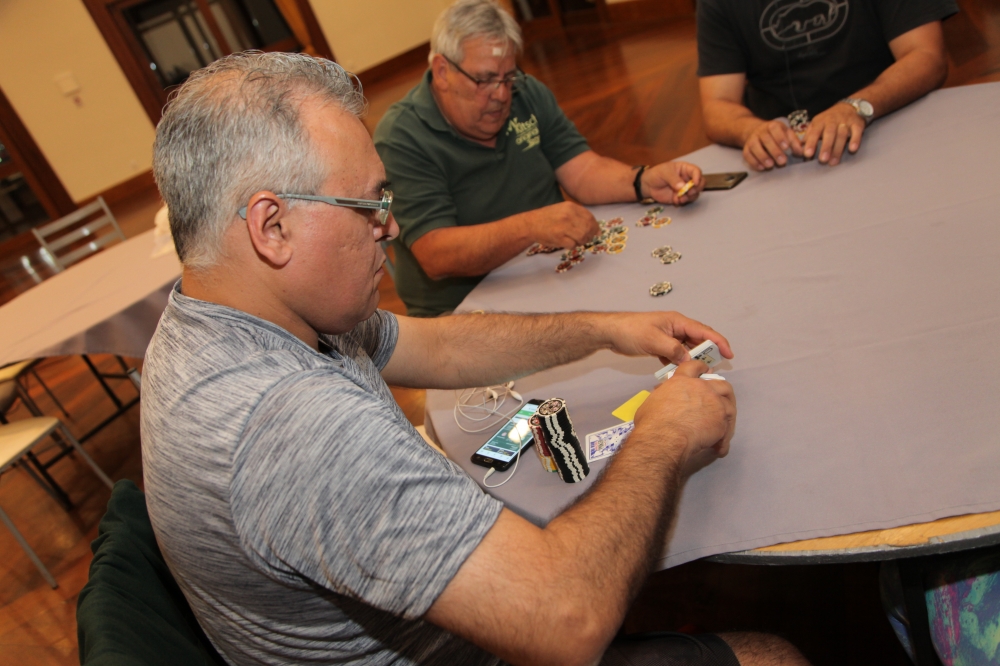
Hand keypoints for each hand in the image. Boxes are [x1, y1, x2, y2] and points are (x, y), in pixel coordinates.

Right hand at [529, 201, 600, 248]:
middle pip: (588, 228)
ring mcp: (563, 226)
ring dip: (581, 241)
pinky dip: (571, 246)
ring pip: (582, 237)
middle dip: (589, 236)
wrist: (530, 224)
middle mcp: (568, 215)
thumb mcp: (563, 210)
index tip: (595, 233)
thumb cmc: (548, 218)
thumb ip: (579, 216)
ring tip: (574, 240)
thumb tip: (597, 230)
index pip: (590, 217)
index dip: (595, 227)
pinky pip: (573, 245)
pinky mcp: (559, 237)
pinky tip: (565, 243)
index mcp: (570, 207)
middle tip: (584, 239)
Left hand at [602, 311, 732, 366]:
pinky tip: (677, 373)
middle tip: (713, 368)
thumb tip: (689, 360)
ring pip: (687, 349)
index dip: (718, 342)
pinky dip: (678, 363)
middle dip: (707, 353)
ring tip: (698, 373)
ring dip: (692, 360)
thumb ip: (674, 350)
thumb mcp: (654, 341)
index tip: (729, 354)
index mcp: (677, 321)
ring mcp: (668, 337)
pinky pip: (675, 355)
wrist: (611, 332)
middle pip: (698, 340)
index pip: (704, 331)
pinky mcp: (661, 345)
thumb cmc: (630, 331)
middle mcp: (676, 328)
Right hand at [633, 360, 736, 476]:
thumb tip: (664, 398)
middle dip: (722, 391)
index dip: (701, 368)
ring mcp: (714, 403)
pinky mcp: (721, 421)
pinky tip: (719, 447)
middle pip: (721, 384)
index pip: (694, 367)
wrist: (665, 437)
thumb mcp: (653, 401)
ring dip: (727, 416)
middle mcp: (702, 388)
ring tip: (724, 428)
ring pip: (729, 405)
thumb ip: (664, 396)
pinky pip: (728, 428)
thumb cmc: (652, 421)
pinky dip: (725, 438)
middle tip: (721, 400)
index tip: (705, 371)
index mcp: (682, 381)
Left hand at [642, 161, 703, 204]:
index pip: (696, 171)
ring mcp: (685, 188)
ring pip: (695, 193)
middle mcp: (687, 178)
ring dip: (689, 197)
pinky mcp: (680, 197)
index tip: (695, 183)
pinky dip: (683, 202)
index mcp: (685, 169)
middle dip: (696, 189)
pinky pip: (686, 200)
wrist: (648, 185)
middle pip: (700, 183)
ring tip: (680, 198)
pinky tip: (676, 201)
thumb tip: (682, 187)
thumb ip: (674, 179)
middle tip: (689, 193)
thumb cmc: (657, 174)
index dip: (698, 177)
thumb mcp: (664, 173)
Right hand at [742, 119, 802, 170]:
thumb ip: (794, 142)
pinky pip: (747, 155)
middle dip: (774, 151)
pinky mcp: (746, 148)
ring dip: (762, 157)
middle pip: (765, 139)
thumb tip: (801, 152)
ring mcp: (752, 139)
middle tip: (782, 161)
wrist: (757, 132)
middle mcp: (760, 131)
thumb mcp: (786, 134)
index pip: (774, 128)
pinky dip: (753, 162)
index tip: (786, 147)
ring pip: (754, 146)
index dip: (780, 137)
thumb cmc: (776, 135)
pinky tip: (762, 168)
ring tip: (771, 165)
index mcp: (772, 125)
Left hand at [802, 103, 865, 165]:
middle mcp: (832, 121)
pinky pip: (856, 132)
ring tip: (833, 162)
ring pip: (842, 135)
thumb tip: (799, 150)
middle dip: (825, 147)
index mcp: (820, 122)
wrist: (849, 107)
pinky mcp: (857, 124)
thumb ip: (809, 136)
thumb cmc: (829, 120)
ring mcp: (845, 122)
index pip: (814, 132)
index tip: (807, 154)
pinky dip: (855, 140)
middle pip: (829, 134)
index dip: (811, 143)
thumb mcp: (817, 124)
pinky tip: (852, 149)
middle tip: (822, 160)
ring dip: (838, 149)